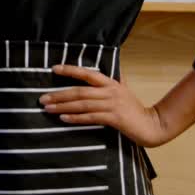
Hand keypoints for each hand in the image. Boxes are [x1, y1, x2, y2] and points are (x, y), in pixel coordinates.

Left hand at [42, 66, 171, 147]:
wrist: (152, 125)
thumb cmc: (134, 109)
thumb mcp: (123, 91)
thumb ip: (113, 82)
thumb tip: (105, 71)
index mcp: (111, 83)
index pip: (87, 74)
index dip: (70, 70)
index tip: (53, 69)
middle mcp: (110, 92)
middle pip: (80, 91)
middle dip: (59, 95)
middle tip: (42, 98)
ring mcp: (113, 105)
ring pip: (83, 104)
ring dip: (63, 107)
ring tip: (48, 108)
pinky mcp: (115, 119)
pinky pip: (91, 118)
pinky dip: (76, 118)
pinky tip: (64, 119)